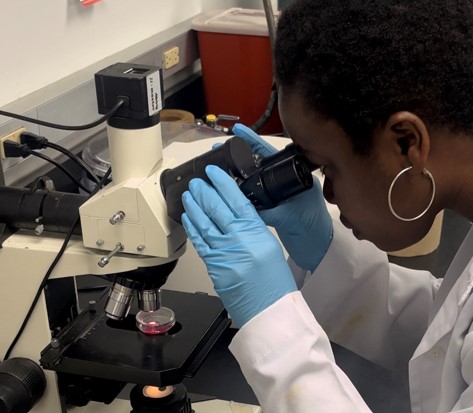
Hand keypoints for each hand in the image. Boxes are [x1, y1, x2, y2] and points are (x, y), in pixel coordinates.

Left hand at [182, 165, 296, 326]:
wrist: (270, 310)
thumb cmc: (274, 283)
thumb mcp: (270, 246)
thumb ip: (252, 229)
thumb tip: (236, 216)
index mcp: (257, 231)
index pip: (236, 199)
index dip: (222, 183)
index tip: (214, 172)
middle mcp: (239, 240)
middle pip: (216, 208)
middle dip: (204, 191)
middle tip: (197, 181)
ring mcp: (223, 253)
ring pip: (203, 222)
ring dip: (194, 206)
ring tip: (189, 194)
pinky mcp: (213, 266)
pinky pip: (199, 241)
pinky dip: (192, 227)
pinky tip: (188, 217)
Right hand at [232, 124, 332, 271]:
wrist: (317, 247)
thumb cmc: (313, 230)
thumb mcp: (289, 216)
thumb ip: (268, 210)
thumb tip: (246, 204)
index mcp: (296, 175)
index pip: (271, 153)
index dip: (252, 141)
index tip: (238, 131)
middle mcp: (287, 180)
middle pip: (259, 162)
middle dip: (239, 153)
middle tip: (220, 148)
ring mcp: (280, 191)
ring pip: (255, 176)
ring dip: (238, 170)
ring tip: (219, 162)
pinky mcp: (274, 204)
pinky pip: (254, 191)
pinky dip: (241, 188)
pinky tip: (227, 185)